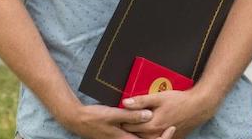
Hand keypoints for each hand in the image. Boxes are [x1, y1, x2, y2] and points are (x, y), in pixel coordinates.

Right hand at [56, 103, 175, 138]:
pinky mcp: (120, 134)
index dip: (163, 138)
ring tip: (164, 123)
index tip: (171, 128)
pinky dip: (144, 130)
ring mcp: (122, 138)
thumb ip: (131, 115)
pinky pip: (135, 135)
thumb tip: (149, 116)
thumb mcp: (113, 114)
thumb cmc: (94, 118)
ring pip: (142, 138)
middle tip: (172, 126)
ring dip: (152, 133)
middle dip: (160, 136)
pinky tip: (147, 120)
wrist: (78, 120)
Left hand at [120, 87, 218, 138]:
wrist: (198, 107)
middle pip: (134, 134)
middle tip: (128, 114)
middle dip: (130, 124)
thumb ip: (141, 101)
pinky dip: (149, 132)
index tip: (122, 111)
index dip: (123, 118)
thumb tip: (124, 102)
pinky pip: (154, 137)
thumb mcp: (159, 97)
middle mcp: (155, 136)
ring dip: (139, 129)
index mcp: (150, 126)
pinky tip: (152, 122)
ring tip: (140, 118)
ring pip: (143, 137)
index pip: (127, 126)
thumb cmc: (178, 100)